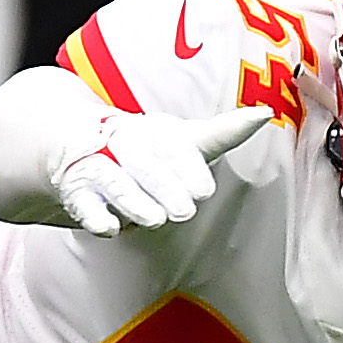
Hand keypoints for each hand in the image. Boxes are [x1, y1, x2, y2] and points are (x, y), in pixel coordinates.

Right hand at [51, 106, 269, 236]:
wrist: (79, 145)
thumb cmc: (147, 149)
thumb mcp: (183, 140)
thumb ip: (223, 133)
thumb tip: (265, 113)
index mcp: (155, 130)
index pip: (173, 145)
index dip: (188, 166)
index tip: (204, 191)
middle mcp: (126, 143)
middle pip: (144, 163)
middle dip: (164, 185)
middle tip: (186, 210)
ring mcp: (99, 166)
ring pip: (114, 181)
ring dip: (134, 201)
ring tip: (155, 220)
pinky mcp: (77, 190)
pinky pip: (83, 203)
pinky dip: (95, 216)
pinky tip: (109, 228)